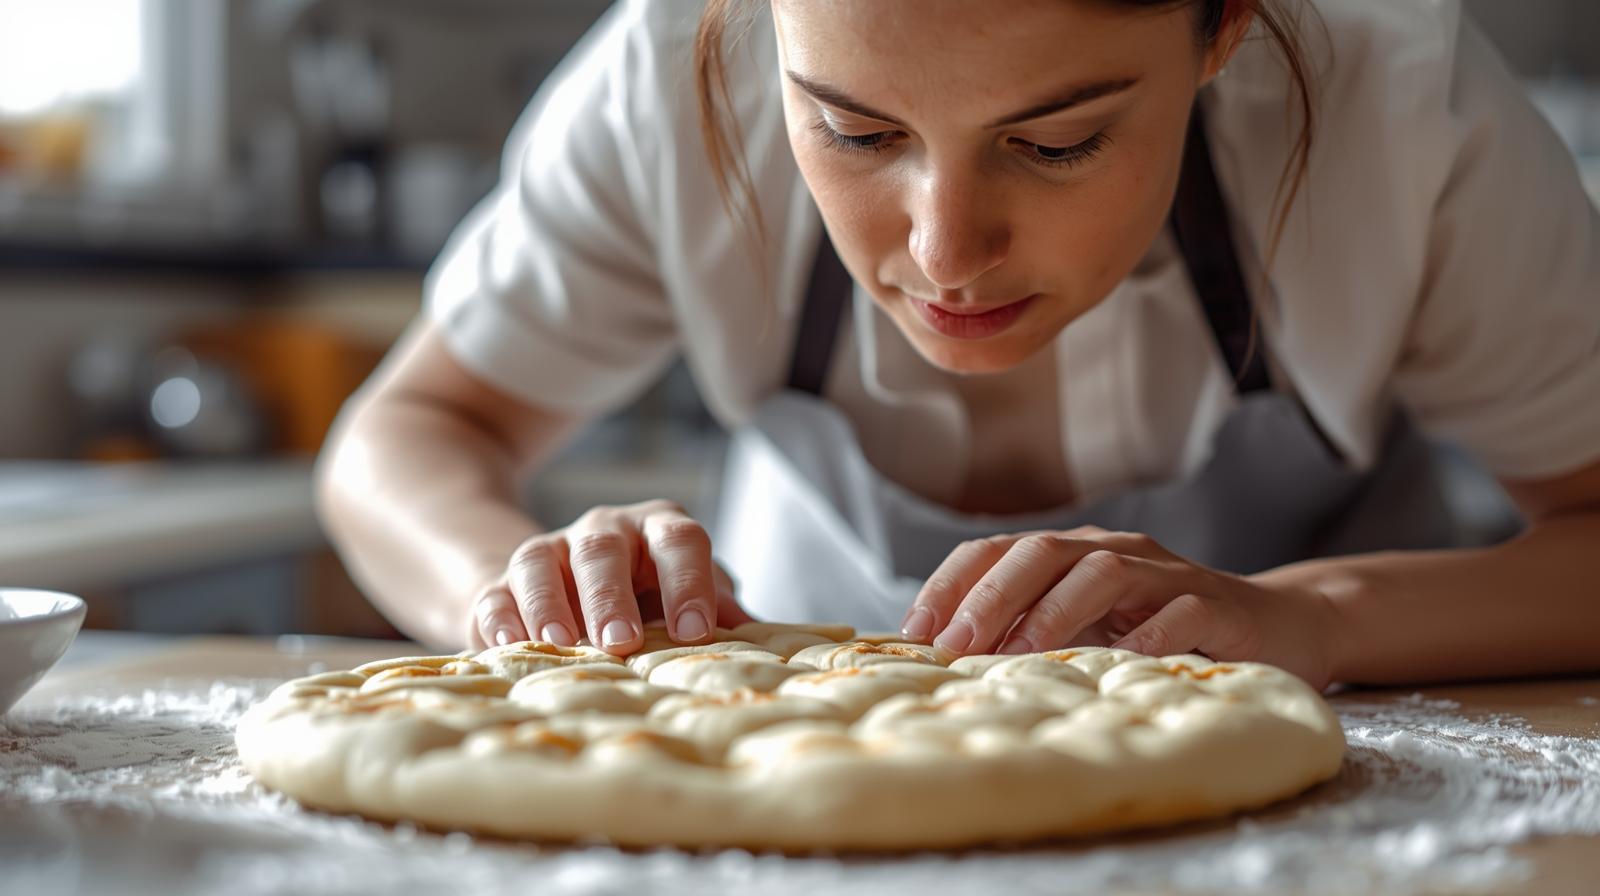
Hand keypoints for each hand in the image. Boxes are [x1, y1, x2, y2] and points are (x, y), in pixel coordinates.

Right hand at [468, 500, 755, 654]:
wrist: (572, 590)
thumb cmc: (651, 602)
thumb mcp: (688, 602)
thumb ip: (719, 615)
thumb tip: (760, 644)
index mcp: (660, 531)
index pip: (680, 541)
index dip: (689, 583)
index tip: (696, 633)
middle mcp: (604, 531)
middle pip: (604, 549)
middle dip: (611, 595)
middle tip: (622, 640)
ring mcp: (549, 551)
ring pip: (542, 561)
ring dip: (550, 603)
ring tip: (562, 644)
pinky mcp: (503, 581)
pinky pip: (495, 592)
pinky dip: (501, 618)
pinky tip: (510, 645)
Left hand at [900, 527, 1340, 687]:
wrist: (1278, 625)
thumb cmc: (1164, 633)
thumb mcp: (1088, 630)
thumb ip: (1027, 634)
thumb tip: (945, 661)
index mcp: (1070, 555)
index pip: (995, 550)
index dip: (951, 584)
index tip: (916, 631)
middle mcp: (1112, 552)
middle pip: (1039, 552)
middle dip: (990, 596)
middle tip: (956, 645)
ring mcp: (1164, 574)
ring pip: (1101, 571)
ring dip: (1055, 610)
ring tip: (1022, 651)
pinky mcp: (1215, 604)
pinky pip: (1178, 611)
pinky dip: (1146, 634)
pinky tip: (1122, 660)